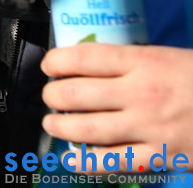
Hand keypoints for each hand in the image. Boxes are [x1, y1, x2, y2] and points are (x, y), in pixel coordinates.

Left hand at [41, 44, 192, 171]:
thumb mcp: (170, 57)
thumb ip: (133, 62)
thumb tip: (91, 66)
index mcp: (145, 61)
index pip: (84, 58)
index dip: (56, 61)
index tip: (49, 66)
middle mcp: (143, 92)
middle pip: (76, 93)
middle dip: (53, 95)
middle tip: (50, 96)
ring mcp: (151, 127)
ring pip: (86, 129)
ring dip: (60, 127)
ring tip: (53, 124)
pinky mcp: (162, 157)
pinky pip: (112, 162)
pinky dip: (85, 161)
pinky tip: (72, 157)